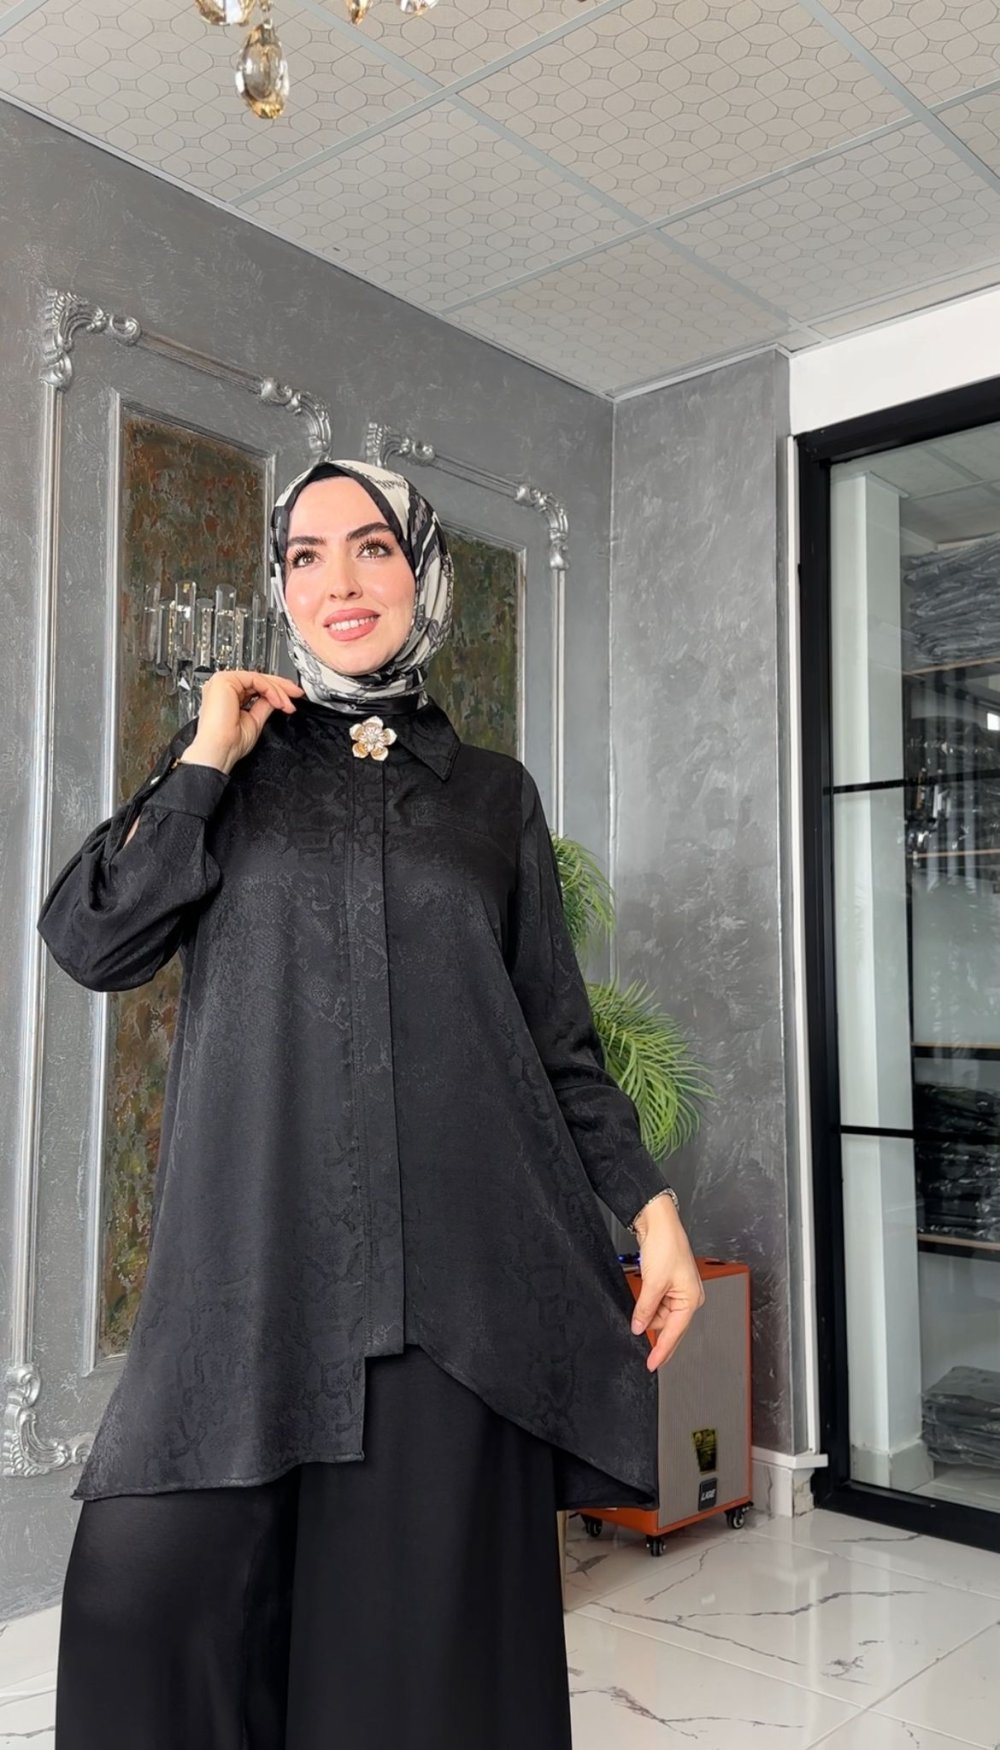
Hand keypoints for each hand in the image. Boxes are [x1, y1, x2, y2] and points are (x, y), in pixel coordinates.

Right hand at [120, 671, 304, 848]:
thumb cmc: (229, 743)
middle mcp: (223, 687)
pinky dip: (270, 689)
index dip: (275, 691)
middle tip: (297, 694)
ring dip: (278, 690)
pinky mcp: (224, 680)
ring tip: (288, 705)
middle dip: (281, 688)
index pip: (254, 686)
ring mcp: (222, 682)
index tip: (290, 699)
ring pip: (258, 678)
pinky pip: (255, 679)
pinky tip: (278, 701)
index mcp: (227, 696)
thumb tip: (275, 697)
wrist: (218, 750)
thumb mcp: (255, 720)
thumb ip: (264, 705)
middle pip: (257, 679)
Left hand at [630, 1199, 704, 1371]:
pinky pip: (657, 1303)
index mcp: (692, 1299)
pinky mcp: (668, 1283)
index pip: (675, 1333)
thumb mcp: (653, 1283)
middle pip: (669, 1326)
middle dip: (654, 1331)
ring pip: (661, 1315)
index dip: (662, 1350)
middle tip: (640, 1342)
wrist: (658, 1221)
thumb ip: (645, 1309)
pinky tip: (640, 1305)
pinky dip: (647, 1306)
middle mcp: (688, 1297)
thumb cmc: (666, 1245)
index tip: (652, 1364)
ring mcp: (678, 1290)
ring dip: (648, 1315)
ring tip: (639, 1304)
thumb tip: (639, 1328)